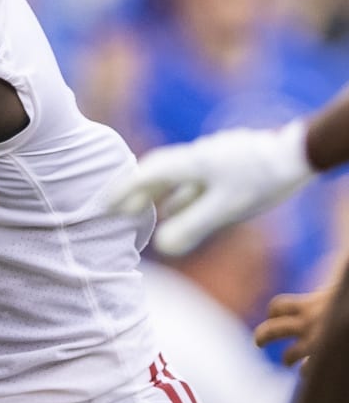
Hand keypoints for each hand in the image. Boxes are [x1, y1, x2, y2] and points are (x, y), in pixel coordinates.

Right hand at [106, 122, 312, 256]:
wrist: (299, 154)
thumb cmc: (261, 181)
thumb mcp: (227, 209)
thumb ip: (193, 227)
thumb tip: (163, 248)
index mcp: (188, 164)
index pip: (145, 175)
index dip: (122, 190)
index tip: (104, 204)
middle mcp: (195, 156)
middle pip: (156, 171)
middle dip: (137, 190)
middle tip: (122, 209)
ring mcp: (211, 157)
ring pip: (176, 174)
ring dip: (160, 192)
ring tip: (152, 212)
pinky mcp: (226, 161)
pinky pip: (194, 177)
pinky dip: (182, 191)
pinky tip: (188, 205)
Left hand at [257, 286, 335, 365]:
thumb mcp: (337, 294)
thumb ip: (325, 297)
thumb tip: (321, 292)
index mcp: (314, 303)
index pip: (280, 306)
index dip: (274, 312)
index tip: (273, 316)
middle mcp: (310, 322)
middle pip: (272, 330)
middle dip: (262, 336)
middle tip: (259, 343)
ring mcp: (317, 341)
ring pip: (290, 355)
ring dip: (287, 359)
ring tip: (288, 363)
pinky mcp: (326, 357)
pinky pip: (309, 369)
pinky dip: (307, 371)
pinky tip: (312, 372)